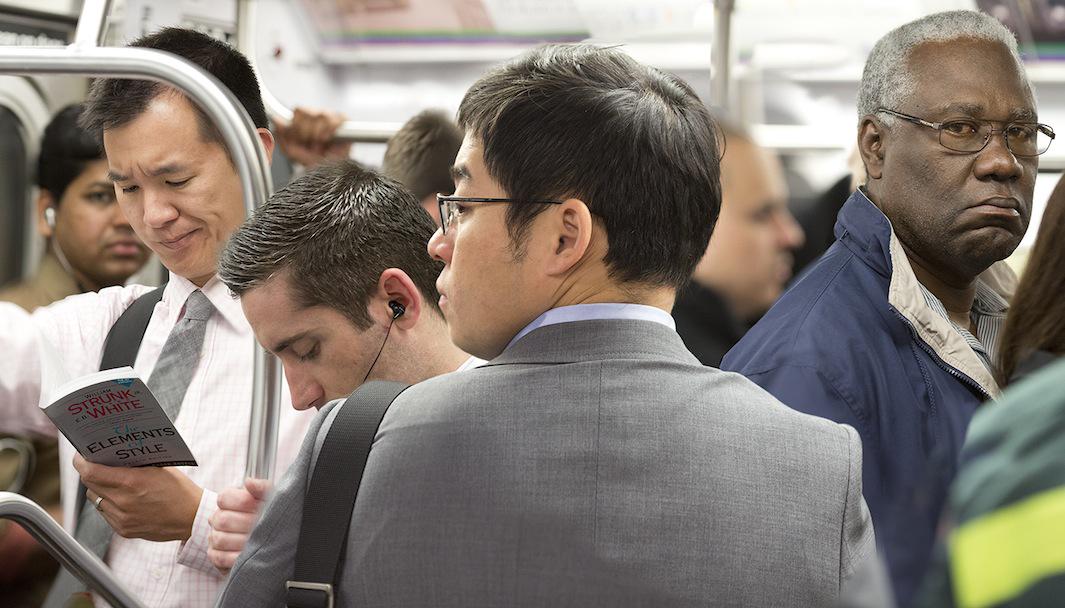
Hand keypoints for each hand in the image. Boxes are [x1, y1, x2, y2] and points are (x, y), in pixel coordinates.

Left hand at [74, 454, 201, 541]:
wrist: (191, 518)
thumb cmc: (179, 489)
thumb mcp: (160, 468)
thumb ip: (135, 462)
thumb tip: (113, 452)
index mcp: (132, 482)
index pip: (91, 472)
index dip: (81, 462)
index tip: (81, 455)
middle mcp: (123, 501)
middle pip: (90, 484)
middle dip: (89, 472)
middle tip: (93, 464)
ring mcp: (122, 518)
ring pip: (95, 498)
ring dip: (98, 488)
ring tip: (110, 482)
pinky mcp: (123, 529)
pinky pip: (105, 512)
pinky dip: (109, 502)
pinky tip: (121, 498)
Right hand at [207, 477, 270, 573]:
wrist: (273, 537)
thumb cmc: (269, 515)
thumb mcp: (270, 499)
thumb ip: (262, 488)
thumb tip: (249, 482)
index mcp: (229, 500)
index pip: (224, 497)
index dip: (241, 502)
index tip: (258, 506)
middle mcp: (218, 518)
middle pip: (223, 519)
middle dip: (246, 524)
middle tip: (262, 526)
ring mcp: (214, 536)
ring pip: (220, 539)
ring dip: (242, 542)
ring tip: (258, 541)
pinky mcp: (215, 555)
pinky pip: (219, 557)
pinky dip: (234, 558)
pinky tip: (247, 555)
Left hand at [274, 107, 351, 167]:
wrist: (333, 171)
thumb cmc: (315, 161)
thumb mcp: (293, 153)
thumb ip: (282, 137)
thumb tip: (277, 120)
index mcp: (300, 121)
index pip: (294, 112)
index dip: (294, 127)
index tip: (299, 140)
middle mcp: (313, 115)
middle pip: (302, 110)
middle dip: (304, 131)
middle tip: (309, 143)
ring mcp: (328, 115)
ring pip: (317, 114)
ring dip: (316, 134)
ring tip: (320, 143)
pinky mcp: (342, 119)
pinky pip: (332, 119)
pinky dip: (328, 132)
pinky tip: (328, 139)